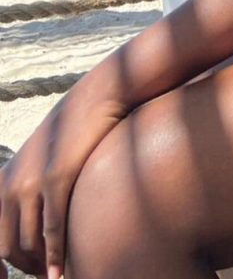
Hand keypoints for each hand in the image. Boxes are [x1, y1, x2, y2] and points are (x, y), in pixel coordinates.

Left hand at [0, 84, 126, 278]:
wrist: (94, 100)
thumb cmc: (70, 135)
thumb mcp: (38, 161)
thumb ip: (26, 190)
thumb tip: (28, 232)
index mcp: (2, 181)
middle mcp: (10, 184)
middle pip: (7, 247)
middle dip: (24, 268)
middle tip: (43, 275)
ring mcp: (31, 182)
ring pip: (29, 243)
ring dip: (40, 267)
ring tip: (55, 275)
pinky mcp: (56, 179)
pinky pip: (52, 230)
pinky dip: (54, 257)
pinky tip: (61, 272)